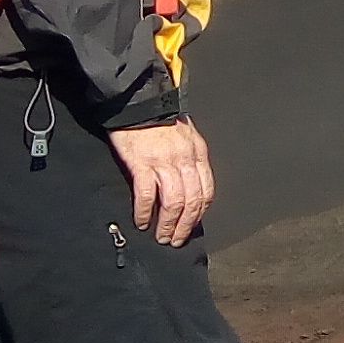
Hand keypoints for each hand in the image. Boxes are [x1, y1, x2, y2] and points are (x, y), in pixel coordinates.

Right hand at [110, 120, 214, 244]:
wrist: (137, 102)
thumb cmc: (159, 119)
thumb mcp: (185, 137)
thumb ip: (189, 159)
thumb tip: (189, 186)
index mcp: (197, 153)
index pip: (207, 191)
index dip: (200, 213)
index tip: (191, 226)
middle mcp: (184, 160)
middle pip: (192, 201)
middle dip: (185, 226)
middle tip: (175, 240)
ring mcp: (164, 162)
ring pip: (173, 202)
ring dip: (167, 224)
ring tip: (160, 237)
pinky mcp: (142, 164)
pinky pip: (147, 195)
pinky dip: (145, 212)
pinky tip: (142, 222)